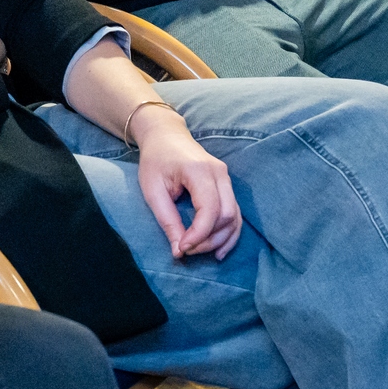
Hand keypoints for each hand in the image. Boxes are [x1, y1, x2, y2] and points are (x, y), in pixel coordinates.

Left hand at [130, 105, 242, 260]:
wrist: (165, 136)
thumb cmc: (155, 160)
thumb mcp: (152, 190)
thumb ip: (167, 220)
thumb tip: (179, 251)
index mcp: (199, 170)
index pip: (210, 210)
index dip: (199, 235)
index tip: (182, 248)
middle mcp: (219, 173)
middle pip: (227, 215)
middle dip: (209, 239)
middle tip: (187, 250)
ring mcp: (226, 177)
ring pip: (235, 217)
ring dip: (220, 239)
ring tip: (200, 253)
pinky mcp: (226, 184)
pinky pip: (235, 213)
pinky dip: (229, 233)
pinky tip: (219, 250)